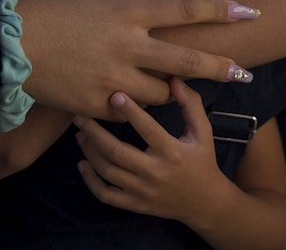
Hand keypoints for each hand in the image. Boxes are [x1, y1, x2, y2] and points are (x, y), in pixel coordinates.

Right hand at [15, 0, 253, 119]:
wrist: (5, 42)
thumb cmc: (41, 9)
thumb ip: (116, 11)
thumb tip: (132, 17)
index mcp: (126, 13)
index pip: (184, 9)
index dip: (220, 10)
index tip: (250, 11)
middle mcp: (128, 46)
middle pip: (187, 59)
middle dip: (220, 66)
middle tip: (244, 72)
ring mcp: (114, 77)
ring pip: (159, 94)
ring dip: (165, 91)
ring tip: (162, 89)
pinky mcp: (96, 103)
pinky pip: (123, 110)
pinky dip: (124, 106)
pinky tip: (113, 100)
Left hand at [73, 78, 224, 221]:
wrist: (205, 204)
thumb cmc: (202, 162)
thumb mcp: (203, 133)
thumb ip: (190, 105)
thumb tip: (174, 79)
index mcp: (172, 153)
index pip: (148, 130)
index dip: (131, 112)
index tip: (114, 95)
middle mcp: (156, 173)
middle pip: (117, 152)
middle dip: (94, 133)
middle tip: (79, 116)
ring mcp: (144, 192)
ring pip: (108, 172)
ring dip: (89, 151)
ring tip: (80, 133)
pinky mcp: (136, 205)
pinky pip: (107, 195)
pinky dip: (90, 181)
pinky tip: (82, 163)